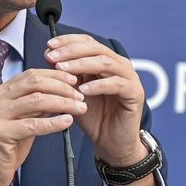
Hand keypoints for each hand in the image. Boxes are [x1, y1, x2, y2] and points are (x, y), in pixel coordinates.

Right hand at [0, 68, 84, 185]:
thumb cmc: (6, 146)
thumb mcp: (22, 119)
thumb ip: (36, 106)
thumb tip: (62, 93)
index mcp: (0, 93)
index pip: (30, 75)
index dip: (55, 75)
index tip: (74, 80)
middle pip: (34, 83)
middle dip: (61, 87)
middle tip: (80, 95)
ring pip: (36, 100)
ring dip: (63, 102)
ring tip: (80, 108)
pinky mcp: (0, 134)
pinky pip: (32, 125)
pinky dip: (53, 122)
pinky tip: (67, 121)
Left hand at [44, 34, 146, 163]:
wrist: (110, 143)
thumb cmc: (93, 117)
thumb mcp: (74, 93)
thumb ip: (66, 75)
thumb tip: (49, 55)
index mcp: (105, 61)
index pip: (88, 42)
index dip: (68, 41)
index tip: (49, 45)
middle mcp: (119, 66)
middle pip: (96, 48)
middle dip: (71, 51)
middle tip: (53, 57)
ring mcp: (130, 78)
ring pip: (106, 63)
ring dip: (82, 64)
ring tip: (63, 70)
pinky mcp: (136, 94)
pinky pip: (117, 84)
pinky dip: (98, 85)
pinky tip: (82, 89)